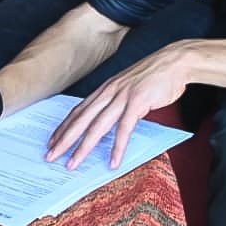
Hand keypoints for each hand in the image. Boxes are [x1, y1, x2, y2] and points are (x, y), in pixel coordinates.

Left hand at [46, 44, 189, 169]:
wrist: (175, 61)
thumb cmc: (154, 76)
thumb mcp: (129, 87)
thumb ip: (117, 101)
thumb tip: (109, 121)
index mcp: (105, 88)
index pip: (78, 110)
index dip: (64, 127)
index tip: (52, 141)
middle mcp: (109, 92)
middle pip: (81, 119)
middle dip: (64, 140)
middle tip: (51, 156)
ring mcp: (123, 96)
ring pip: (97, 126)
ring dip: (83, 147)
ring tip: (73, 163)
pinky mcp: (138, 102)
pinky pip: (124, 129)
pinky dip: (117, 147)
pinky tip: (113, 162)